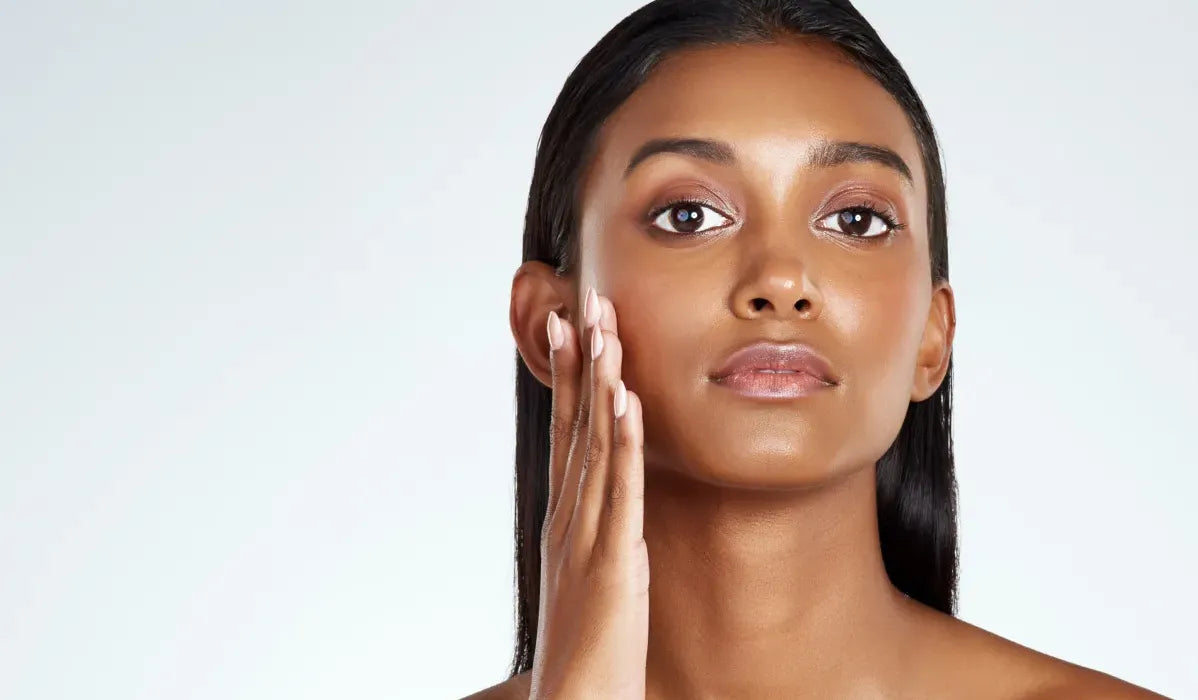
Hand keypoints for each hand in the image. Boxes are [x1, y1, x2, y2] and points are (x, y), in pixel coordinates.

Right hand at [528, 287, 647, 699]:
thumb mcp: (595, 583)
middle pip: (574, 425)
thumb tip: (615, 519)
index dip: (572, 377)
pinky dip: (621, 441)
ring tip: (604, 327)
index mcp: (567, 521)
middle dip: (580, 360)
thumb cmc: (589, 653)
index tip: (572, 325)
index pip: (568, 433)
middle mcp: (570, 520)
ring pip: (594, 444)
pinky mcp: (614, 562)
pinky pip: (619, 490)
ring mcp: (587, 538)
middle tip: (582, 299)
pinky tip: (627, 400)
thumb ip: (602, 543)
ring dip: (600, 381)